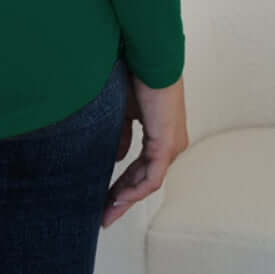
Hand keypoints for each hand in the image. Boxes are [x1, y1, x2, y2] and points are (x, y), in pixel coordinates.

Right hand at [101, 69, 187, 227]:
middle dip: (121, 199)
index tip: (103, 199)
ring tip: (106, 212)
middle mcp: (171, 145)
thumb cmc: (136, 76)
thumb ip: (121, 135)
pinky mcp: (167, 144)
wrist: (148, 57)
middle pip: (144, 181)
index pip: (141, 169)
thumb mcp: (124, 111)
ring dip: (126, 199)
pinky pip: (152, 177)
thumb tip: (116, 158)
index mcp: (162, 136)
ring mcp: (171, 146)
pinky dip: (134, 189)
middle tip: (103, 216)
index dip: (122, 185)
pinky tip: (118, 198)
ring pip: (148, 183)